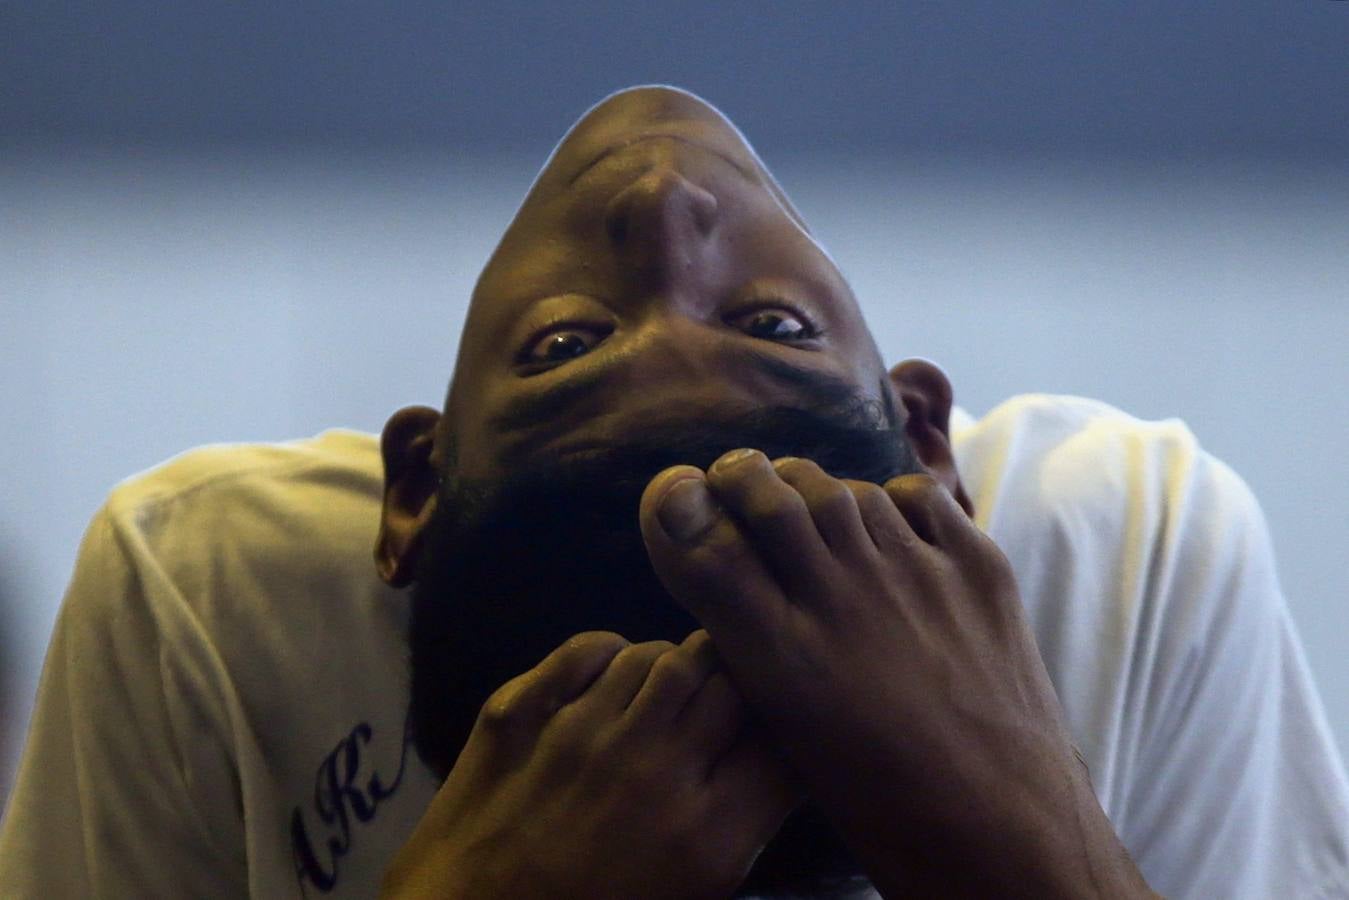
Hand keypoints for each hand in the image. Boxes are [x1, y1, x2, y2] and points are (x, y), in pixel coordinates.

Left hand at [381, 629, 797, 899]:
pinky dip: (614, 653)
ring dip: (679, 667)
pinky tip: (615, 681)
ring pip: (664, 654)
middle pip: (731, 678)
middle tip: (728, 699)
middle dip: (740, 682)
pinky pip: (592, 646)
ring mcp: (580, 733)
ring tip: (670, 693)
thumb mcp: (697, 888)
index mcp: (705, 832)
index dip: (788, 720)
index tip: (778, 723)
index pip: (783, 736)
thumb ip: (748, 817)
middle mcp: (651, 770)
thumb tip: (791, 749)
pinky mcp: (521, 709)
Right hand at [639, 451, 1154, 897]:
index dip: (679, 505)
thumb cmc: (881, 801)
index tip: (678, 492)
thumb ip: (748, 645)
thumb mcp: (790, 729)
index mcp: (783, 657)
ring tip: (805, 503)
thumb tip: (718, 570)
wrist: (1004, 830)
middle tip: (735, 476)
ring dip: (812, 488)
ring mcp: (916, 577)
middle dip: (743, 476)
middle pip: (773, 496)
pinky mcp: (979, 569)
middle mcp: (844, 602)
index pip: (710, 545)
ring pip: (842, 491)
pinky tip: (881, 524)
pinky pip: (916, 497)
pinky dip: (887, 500)